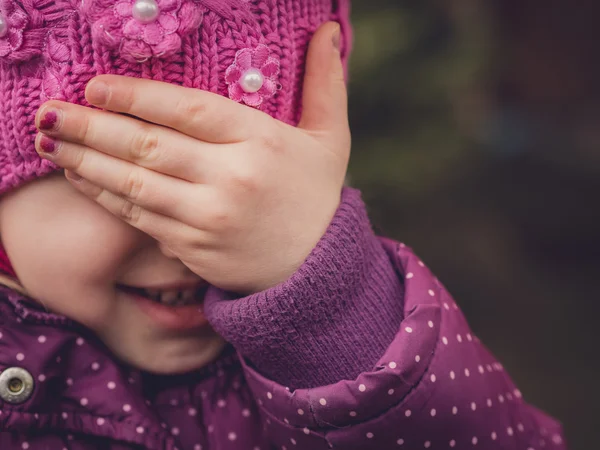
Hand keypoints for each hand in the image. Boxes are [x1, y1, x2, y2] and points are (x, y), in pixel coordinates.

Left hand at [33, 22, 349, 293]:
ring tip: (51, 143)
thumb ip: (326, 83)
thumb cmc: (318, 198)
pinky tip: (81, 179)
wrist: (317, 271)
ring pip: (134, 183)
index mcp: (261, 142)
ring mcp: (208, 217)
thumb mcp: (331, 139)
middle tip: (50, 113)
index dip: (137, 95)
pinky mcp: (193, 248)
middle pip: (149, 145)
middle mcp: (231, 179)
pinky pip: (139, 218)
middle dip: (92, 127)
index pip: (188, 110)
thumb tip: (329, 30)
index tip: (96, 87)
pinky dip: (105, 197)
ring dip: (87, 162)